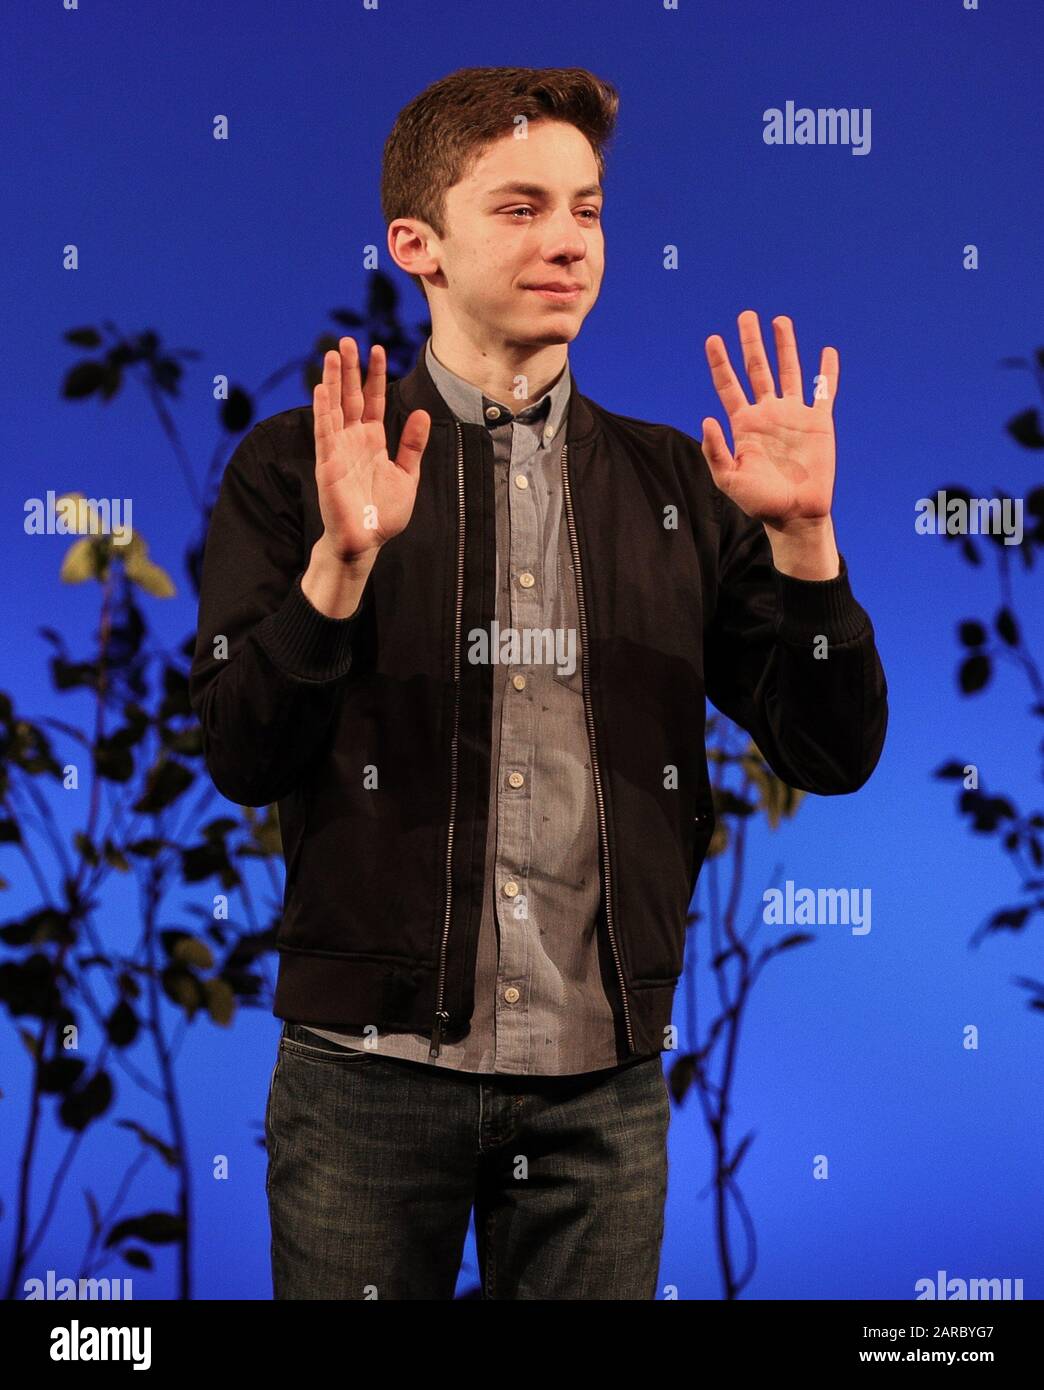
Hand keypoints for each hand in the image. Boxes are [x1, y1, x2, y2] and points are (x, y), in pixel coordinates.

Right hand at [312, 337, 430, 562]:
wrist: (365, 541)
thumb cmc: (383, 513)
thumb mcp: (407, 475)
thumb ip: (413, 445)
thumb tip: (422, 413)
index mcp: (373, 440)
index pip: (373, 400)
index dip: (374, 375)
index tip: (377, 348)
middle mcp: (353, 440)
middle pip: (350, 396)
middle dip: (349, 369)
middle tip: (346, 340)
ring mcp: (338, 450)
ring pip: (334, 408)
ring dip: (332, 381)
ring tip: (331, 354)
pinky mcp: (327, 464)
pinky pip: (324, 433)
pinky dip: (323, 411)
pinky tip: (321, 390)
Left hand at [701, 311, 837, 528]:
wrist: (796, 514)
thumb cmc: (760, 501)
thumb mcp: (729, 479)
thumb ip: (716, 450)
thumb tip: (707, 418)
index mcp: (744, 425)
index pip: (729, 386)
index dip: (720, 363)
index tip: (712, 339)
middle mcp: (768, 414)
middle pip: (757, 370)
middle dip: (751, 343)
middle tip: (746, 316)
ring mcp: (794, 415)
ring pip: (789, 371)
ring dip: (784, 346)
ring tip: (779, 320)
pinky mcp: (819, 422)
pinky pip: (824, 391)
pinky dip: (826, 372)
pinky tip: (826, 351)